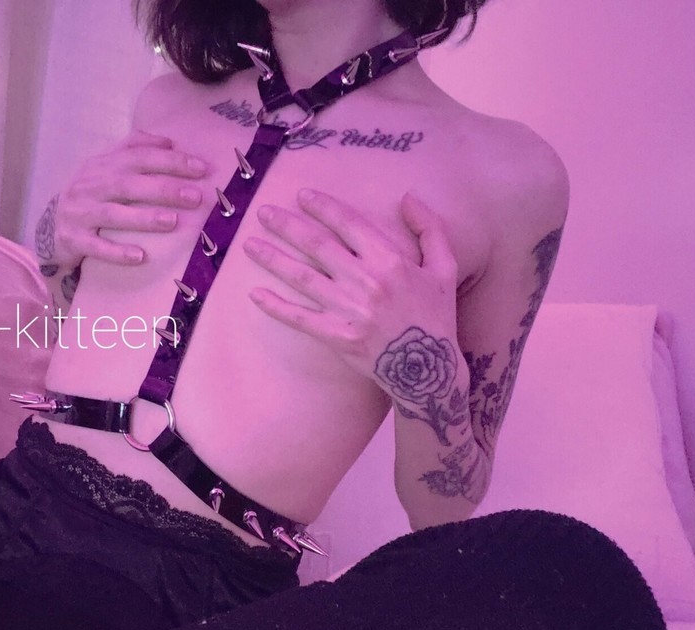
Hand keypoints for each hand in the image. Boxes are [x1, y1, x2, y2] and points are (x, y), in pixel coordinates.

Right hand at [37, 130, 208, 270]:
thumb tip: (168, 141)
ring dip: (144, 218)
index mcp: (102, 165)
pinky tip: (140, 256)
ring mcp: (80, 213)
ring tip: (172, 222)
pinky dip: (117, 252)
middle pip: (128, 184)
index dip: (169, 160)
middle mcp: (90, 185)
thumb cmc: (90, 195)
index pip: (138, 156)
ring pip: (113, 214)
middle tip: (194, 197)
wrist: (51, 226)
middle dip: (163, 189)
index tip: (200, 168)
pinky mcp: (74, 240)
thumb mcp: (105, 167)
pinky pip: (96, 247)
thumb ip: (133, 148)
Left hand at [242, 189, 460, 392]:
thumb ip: (429, 229)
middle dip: (287, 225)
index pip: (348, 224)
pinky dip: (275, 306)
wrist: (428, 369)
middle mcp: (366, 282)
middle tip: (263, 212)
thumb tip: (407, 197)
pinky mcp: (337, 337)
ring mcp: (349, 310)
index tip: (301, 196)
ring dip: (272, 258)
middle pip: (317, 245)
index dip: (322, 206)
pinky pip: (299, 318)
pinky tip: (254, 294)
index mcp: (391, 261)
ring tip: (249, 245)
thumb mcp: (445, 267)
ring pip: (302, 277)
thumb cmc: (435, 314)